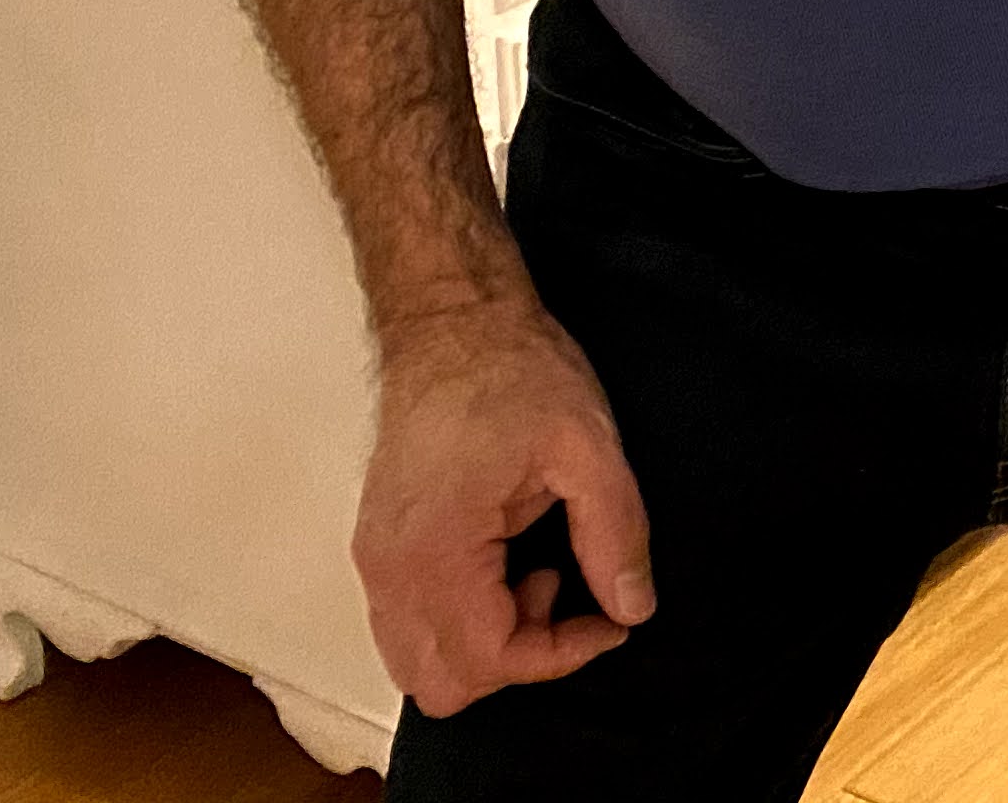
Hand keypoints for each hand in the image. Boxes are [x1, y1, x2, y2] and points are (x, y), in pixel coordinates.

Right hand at [354, 296, 655, 715]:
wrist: (452, 324)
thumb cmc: (513, 372)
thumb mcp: (589, 446)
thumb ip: (615, 535)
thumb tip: (632, 606)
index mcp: (435, 549)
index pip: (489, 659)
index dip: (560, 654)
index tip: (609, 618)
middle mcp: (389, 570)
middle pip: (442, 684)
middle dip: (517, 658)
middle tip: (564, 593)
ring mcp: (375, 562)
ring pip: (418, 664)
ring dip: (487, 644)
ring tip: (536, 573)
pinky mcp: (378, 549)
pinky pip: (409, 627)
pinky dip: (460, 623)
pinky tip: (505, 564)